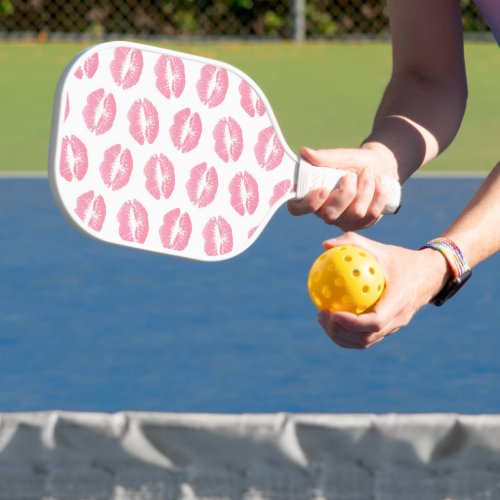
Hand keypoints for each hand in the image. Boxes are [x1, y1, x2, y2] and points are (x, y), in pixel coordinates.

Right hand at [288, 145, 397, 230]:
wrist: (379, 166)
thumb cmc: (353, 162)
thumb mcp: (341, 156)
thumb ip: (324, 157)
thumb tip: (304, 152)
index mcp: (311, 196)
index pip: (297, 209)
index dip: (308, 204)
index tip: (323, 189)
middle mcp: (324, 212)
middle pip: (330, 215)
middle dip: (346, 193)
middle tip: (351, 175)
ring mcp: (343, 221)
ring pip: (355, 213)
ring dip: (365, 189)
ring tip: (368, 172)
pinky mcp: (361, 224)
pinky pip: (371, 215)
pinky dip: (378, 195)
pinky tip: (379, 181)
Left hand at [316, 232, 450, 348]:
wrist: (429, 275)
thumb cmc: (401, 259)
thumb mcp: (380, 248)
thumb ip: (353, 243)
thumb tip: (324, 245)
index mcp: (399, 301)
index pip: (375, 322)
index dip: (352, 323)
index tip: (332, 313)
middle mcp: (398, 319)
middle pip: (366, 338)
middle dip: (340, 332)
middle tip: (321, 315)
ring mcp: (394, 327)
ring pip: (365, 342)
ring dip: (341, 336)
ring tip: (322, 319)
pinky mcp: (389, 329)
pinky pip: (366, 337)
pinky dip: (347, 333)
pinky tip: (331, 318)